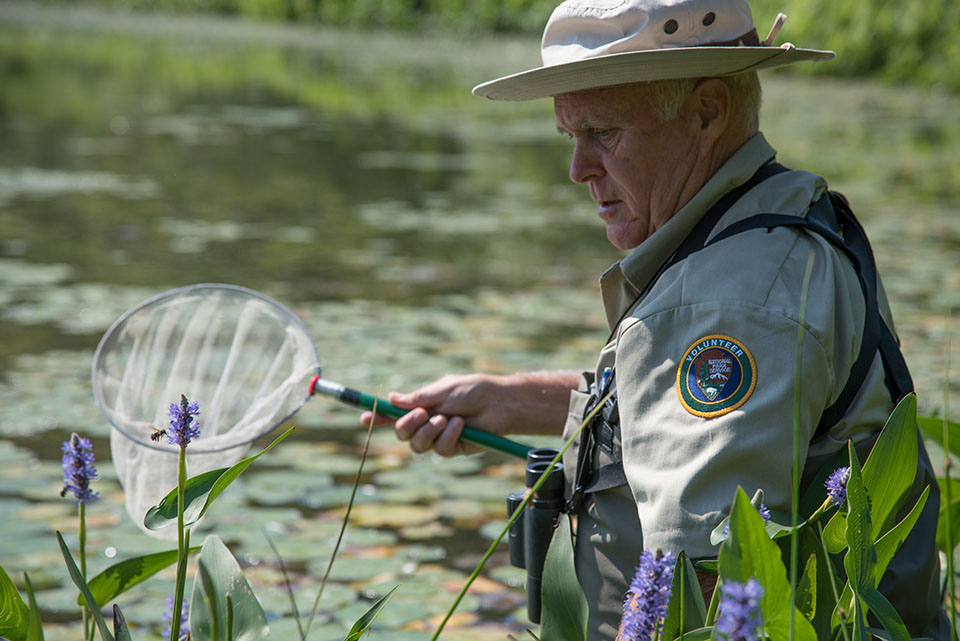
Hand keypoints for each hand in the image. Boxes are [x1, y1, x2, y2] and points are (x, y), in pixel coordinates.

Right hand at [360, 374, 505, 456]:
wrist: (499, 403)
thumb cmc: (472, 390)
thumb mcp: (441, 390)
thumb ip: (417, 399)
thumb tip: (392, 399)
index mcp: (422, 405)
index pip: (395, 414)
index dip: (378, 418)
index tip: (363, 417)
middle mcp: (427, 423)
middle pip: (402, 434)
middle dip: (407, 425)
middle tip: (422, 413)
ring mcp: (439, 437)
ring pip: (417, 446)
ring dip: (429, 431)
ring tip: (446, 418)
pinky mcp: (453, 448)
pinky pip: (440, 449)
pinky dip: (448, 436)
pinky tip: (460, 425)